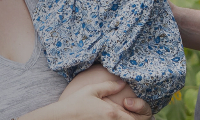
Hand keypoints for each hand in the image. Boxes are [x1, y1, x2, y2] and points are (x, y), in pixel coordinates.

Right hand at [20, 64, 149, 119]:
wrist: (61, 117)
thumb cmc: (75, 103)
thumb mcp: (91, 90)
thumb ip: (109, 86)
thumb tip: (123, 83)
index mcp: (112, 113)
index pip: (135, 119)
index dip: (138, 113)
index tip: (132, 108)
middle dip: (134, 119)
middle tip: (131, 113)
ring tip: (124, 114)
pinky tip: (109, 118)